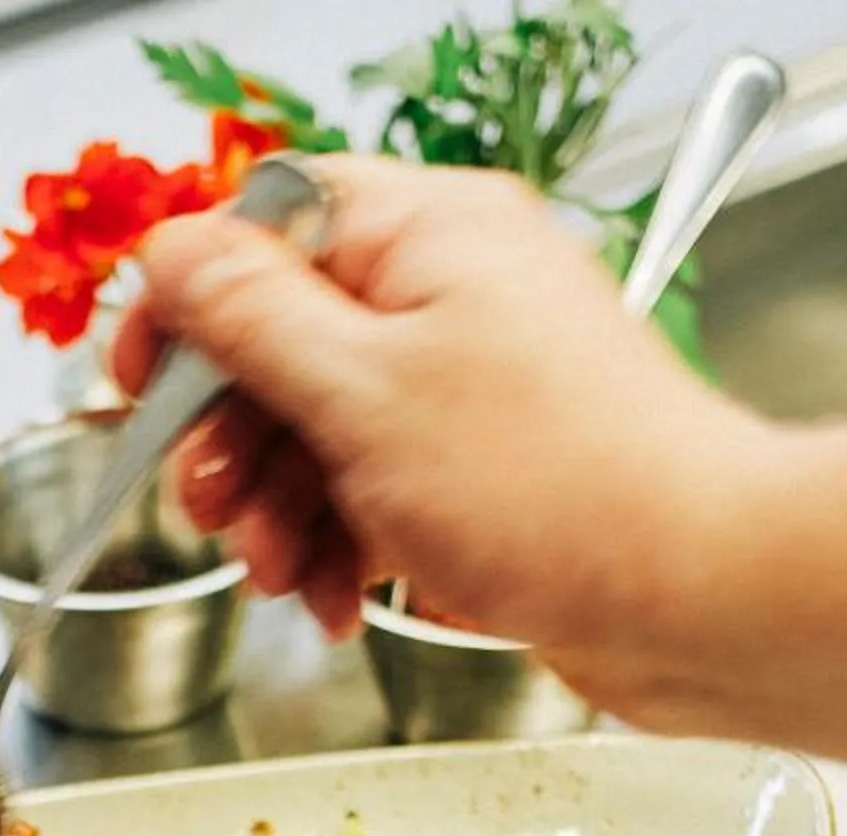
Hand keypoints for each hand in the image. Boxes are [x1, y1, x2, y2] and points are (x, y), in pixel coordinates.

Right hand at [110, 153, 769, 650]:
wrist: (702, 595)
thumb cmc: (561, 487)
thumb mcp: (362, 392)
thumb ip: (249, 315)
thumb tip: (169, 252)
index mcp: (427, 232)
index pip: (263, 226)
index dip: (188, 308)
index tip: (143, 386)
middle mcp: (450, 291)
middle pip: (279, 341)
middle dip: (235, 441)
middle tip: (218, 508)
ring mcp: (470, 380)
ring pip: (318, 429)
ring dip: (281, 513)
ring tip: (289, 576)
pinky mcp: (485, 464)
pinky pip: (372, 488)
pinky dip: (342, 546)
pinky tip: (343, 598)